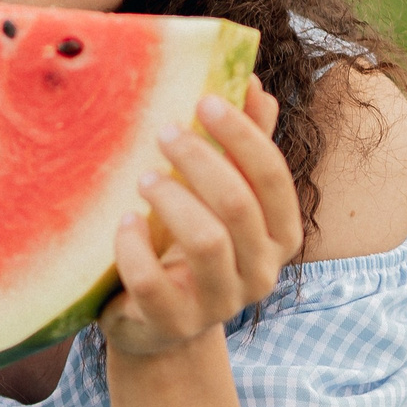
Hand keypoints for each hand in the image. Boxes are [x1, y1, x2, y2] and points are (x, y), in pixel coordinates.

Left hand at [98, 78, 301, 358]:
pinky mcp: (175, 324)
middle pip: (238, 206)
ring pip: (206, 242)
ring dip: (171, 199)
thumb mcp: (218, 195)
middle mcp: (262, 272)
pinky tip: (124, 222)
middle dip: (199, 160)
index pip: (273, 177)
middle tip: (162, 130)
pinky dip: (134, 247)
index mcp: (281, 234)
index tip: (204, 99)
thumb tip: (252, 82)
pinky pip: (153, 283)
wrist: (157, 321)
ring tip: (143, 177)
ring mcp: (221, 303)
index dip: (241, 135)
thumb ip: (240, 146)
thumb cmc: (189, 244)